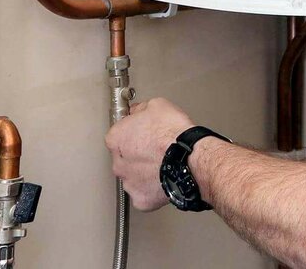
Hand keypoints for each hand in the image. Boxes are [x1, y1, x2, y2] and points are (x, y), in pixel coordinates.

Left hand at [105, 97, 193, 211]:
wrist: (188, 157)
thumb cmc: (173, 133)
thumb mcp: (158, 105)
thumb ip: (141, 109)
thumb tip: (138, 110)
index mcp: (116, 139)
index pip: (118, 134)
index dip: (133, 131)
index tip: (143, 130)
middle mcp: (118, 163)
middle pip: (124, 157)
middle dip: (137, 154)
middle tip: (156, 147)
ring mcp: (129, 183)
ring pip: (133, 177)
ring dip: (143, 172)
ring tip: (163, 163)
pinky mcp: (141, 199)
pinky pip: (144, 194)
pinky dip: (152, 188)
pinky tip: (164, 178)